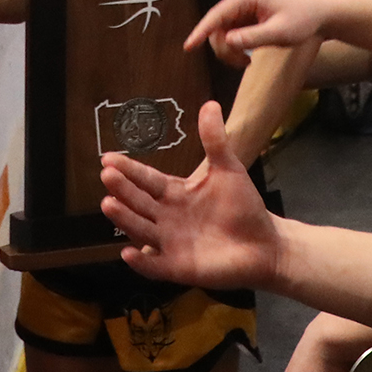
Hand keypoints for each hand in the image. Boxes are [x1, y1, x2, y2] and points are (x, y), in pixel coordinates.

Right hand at [97, 105, 280, 289]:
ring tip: (108, 204)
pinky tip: (128, 252)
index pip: (146, 179)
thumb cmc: (243, 206)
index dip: (128, 169)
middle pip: (139, 202)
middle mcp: (166, 217)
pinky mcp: (178, 267)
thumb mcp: (228, 169)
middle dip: (123, 190)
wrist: (264, 243)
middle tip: (107, 176)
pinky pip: (155, 266)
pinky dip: (142, 262)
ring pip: (141, 229)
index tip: (107, 158)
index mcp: (174, 194)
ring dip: (125, 218)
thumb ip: (215, 140)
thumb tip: (210, 104)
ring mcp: (170, 243)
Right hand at [185, 0, 330, 68]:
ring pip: (222, 34)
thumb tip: (227, 41)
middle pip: (216, 28)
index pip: (216, 15)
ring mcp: (242, 11)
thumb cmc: (303, 19)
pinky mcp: (247, 20)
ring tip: (247, 62)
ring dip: (229, 52)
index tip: (189, 46)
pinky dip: (235, 50)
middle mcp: (240, 2)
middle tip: (243, 64)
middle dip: (224, 49)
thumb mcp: (280, 31)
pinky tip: (248, 58)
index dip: (201, 31)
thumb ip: (254, 37)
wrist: (320, 15)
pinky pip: (231, 37)